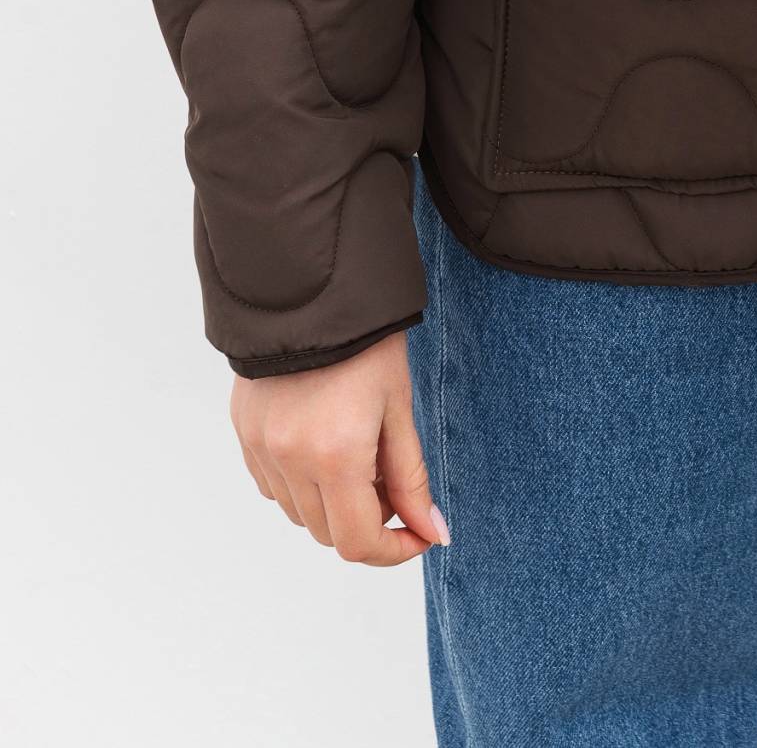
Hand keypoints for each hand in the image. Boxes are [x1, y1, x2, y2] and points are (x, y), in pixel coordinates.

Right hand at [230, 332, 448, 566]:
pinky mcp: (244, 432)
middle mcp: (288, 460)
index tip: (420, 535)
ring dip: (333, 504)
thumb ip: (412, 479)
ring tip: (361, 456)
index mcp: (334, 454)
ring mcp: (259, 448)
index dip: (393, 550)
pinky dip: (302, 484)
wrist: (311, 288)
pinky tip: (325, 446)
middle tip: (393, 481)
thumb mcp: (398, 408)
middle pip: (327, 533)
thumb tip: (432, 532)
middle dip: (367, 521)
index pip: (357, 542)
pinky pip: (274, 485)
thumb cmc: (366, 342)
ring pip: (299, 513)